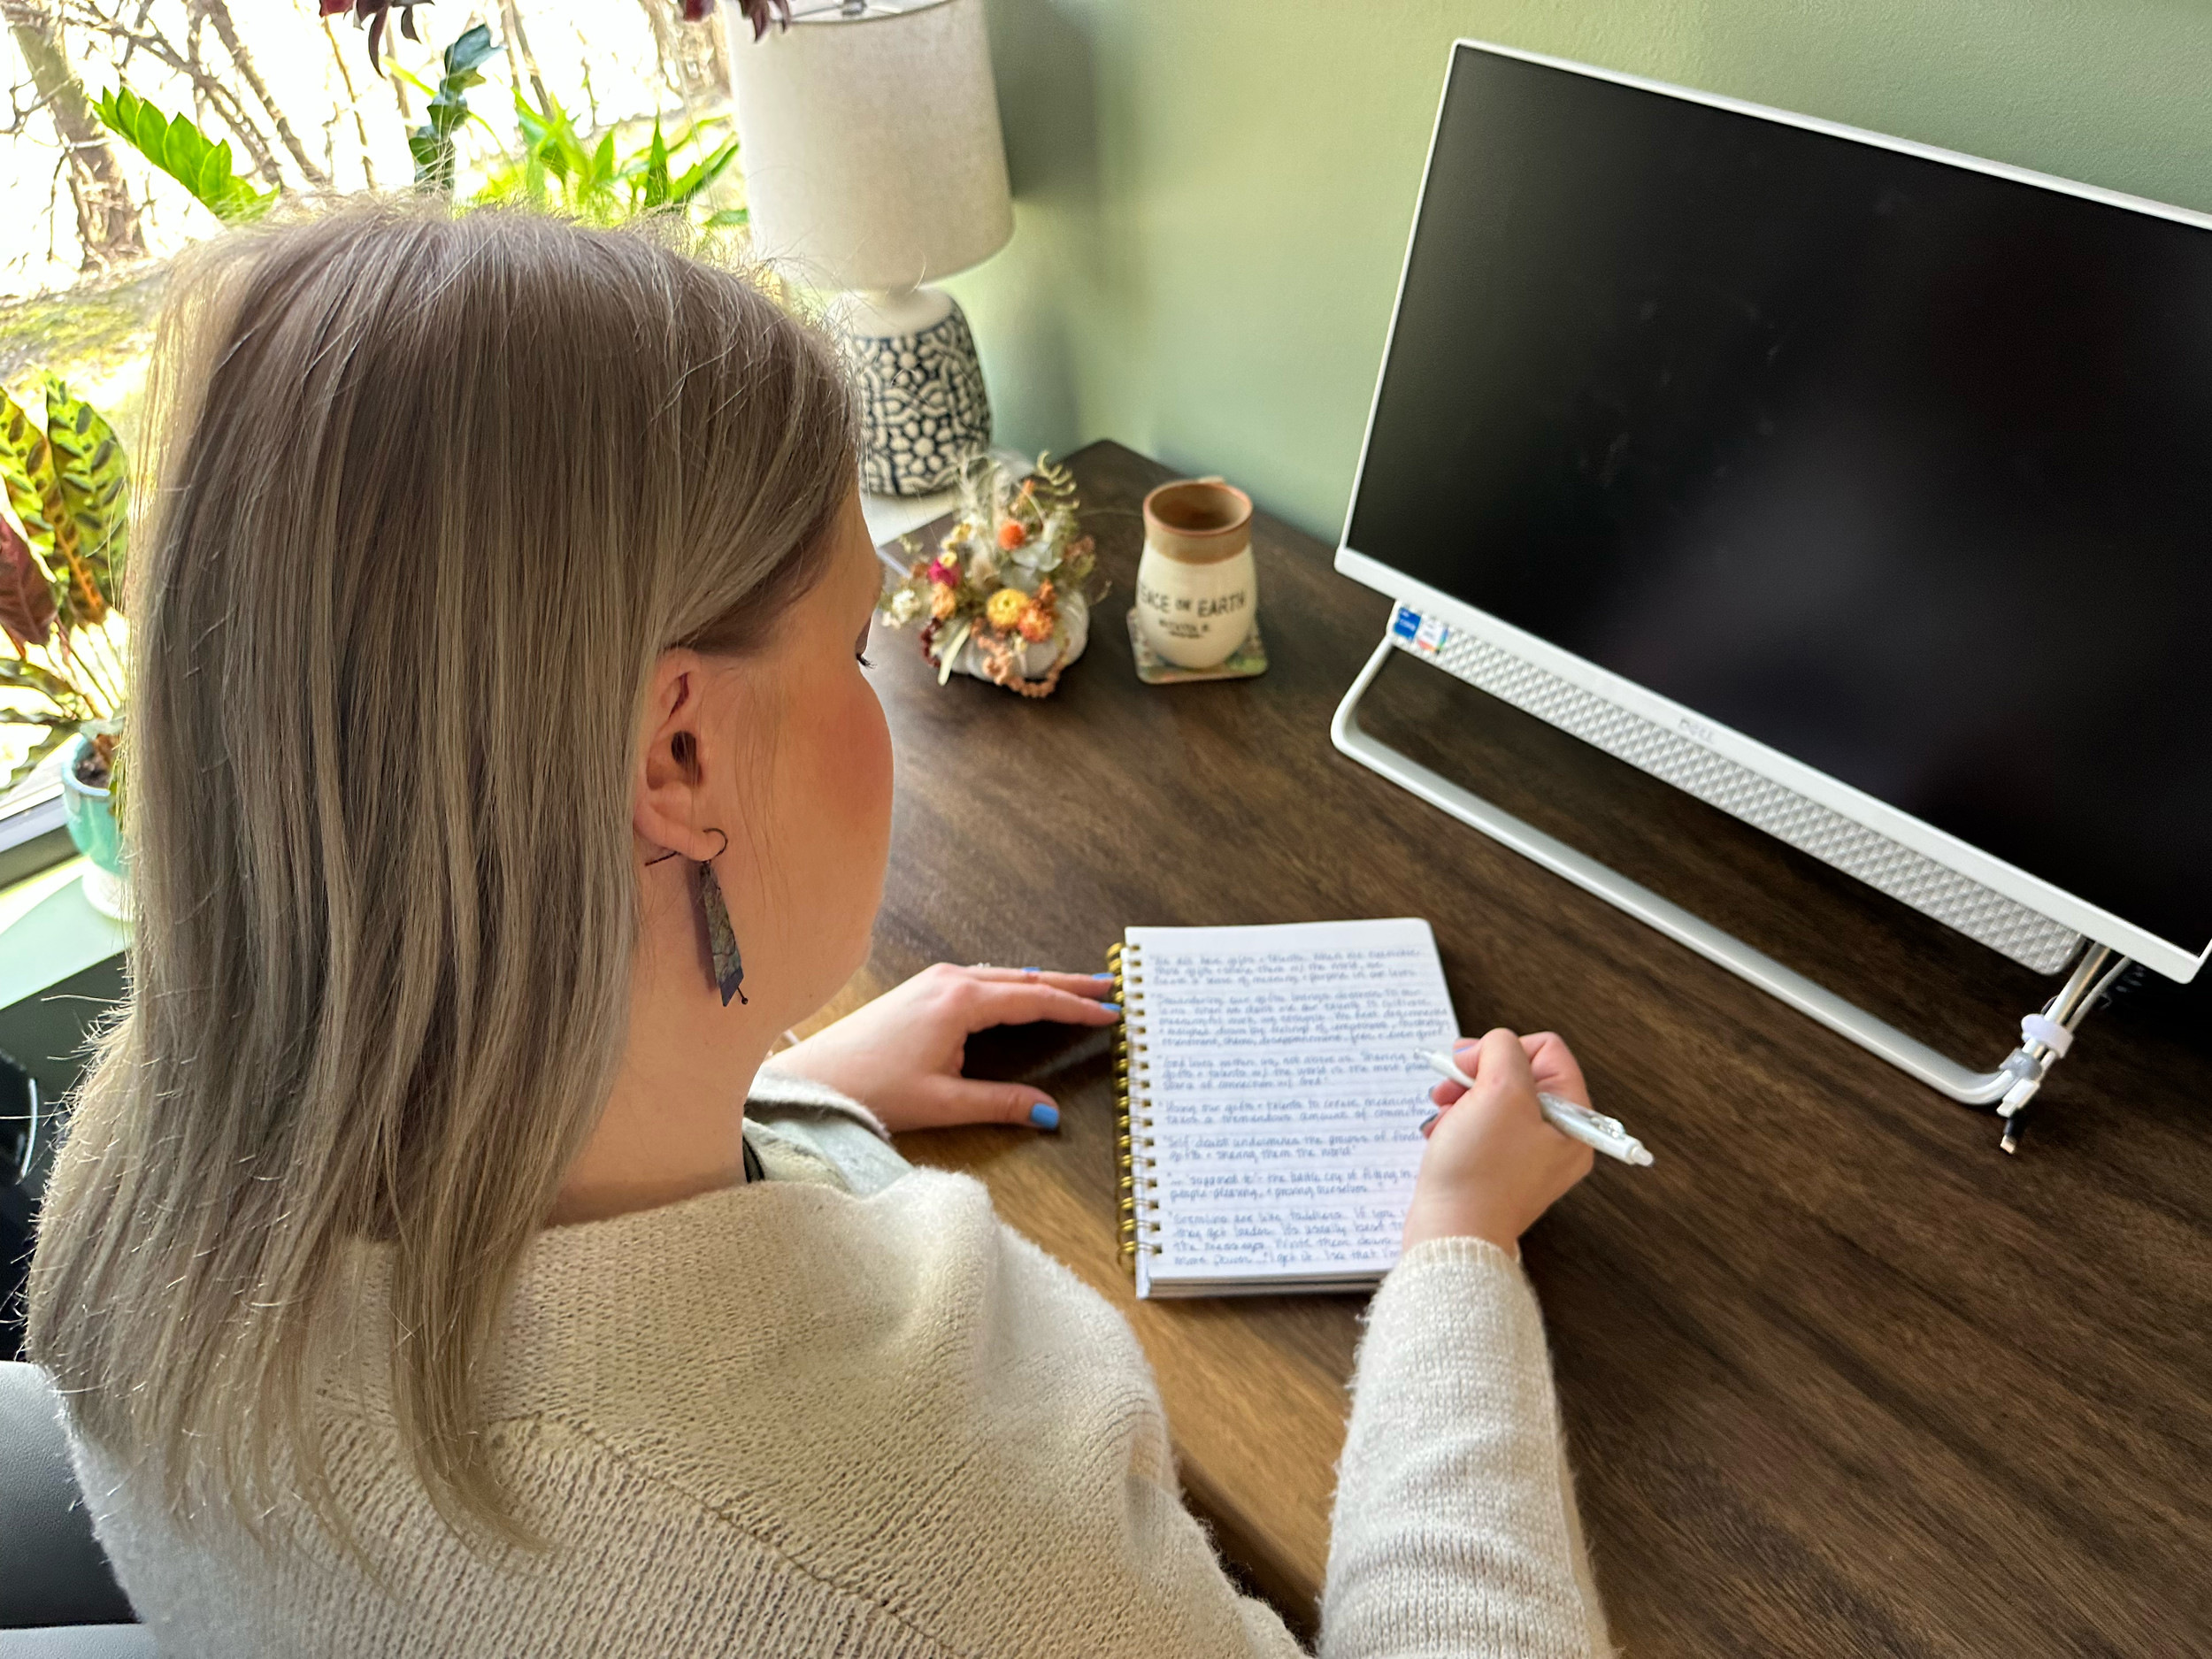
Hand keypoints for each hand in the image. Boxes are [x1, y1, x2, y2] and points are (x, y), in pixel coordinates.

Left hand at [771, 963, 1119, 1133]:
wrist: (815, 1077)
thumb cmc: (872, 1089)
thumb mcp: (945, 1102)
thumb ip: (1002, 1103)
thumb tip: (1048, 1113)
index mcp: (961, 1002)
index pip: (1035, 999)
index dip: (1076, 1007)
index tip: (1109, 1012)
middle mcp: (949, 981)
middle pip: (1024, 978)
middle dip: (1068, 983)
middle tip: (1108, 984)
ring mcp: (932, 981)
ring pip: (1002, 975)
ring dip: (1040, 982)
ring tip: (1074, 987)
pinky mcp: (919, 989)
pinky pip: (980, 978)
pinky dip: (1011, 984)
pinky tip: (1019, 992)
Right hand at [1401, 1028, 1595, 1257]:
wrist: (1452, 1233)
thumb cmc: (1480, 1173)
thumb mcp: (1499, 1092)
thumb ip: (1502, 1050)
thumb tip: (1490, 1046)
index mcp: (1574, 1122)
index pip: (1547, 1052)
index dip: (1504, 1049)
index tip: (1472, 1066)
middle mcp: (1558, 1139)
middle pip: (1519, 1074)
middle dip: (1478, 1074)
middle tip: (1451, 1084)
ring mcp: (1528, 1157)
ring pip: (1495, 1100)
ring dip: (1463, 1096)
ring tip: (1443, 1111)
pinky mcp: (1499, 1171)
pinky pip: (1482, 1128)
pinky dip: (1458, 1122)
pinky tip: (1441, 1133)